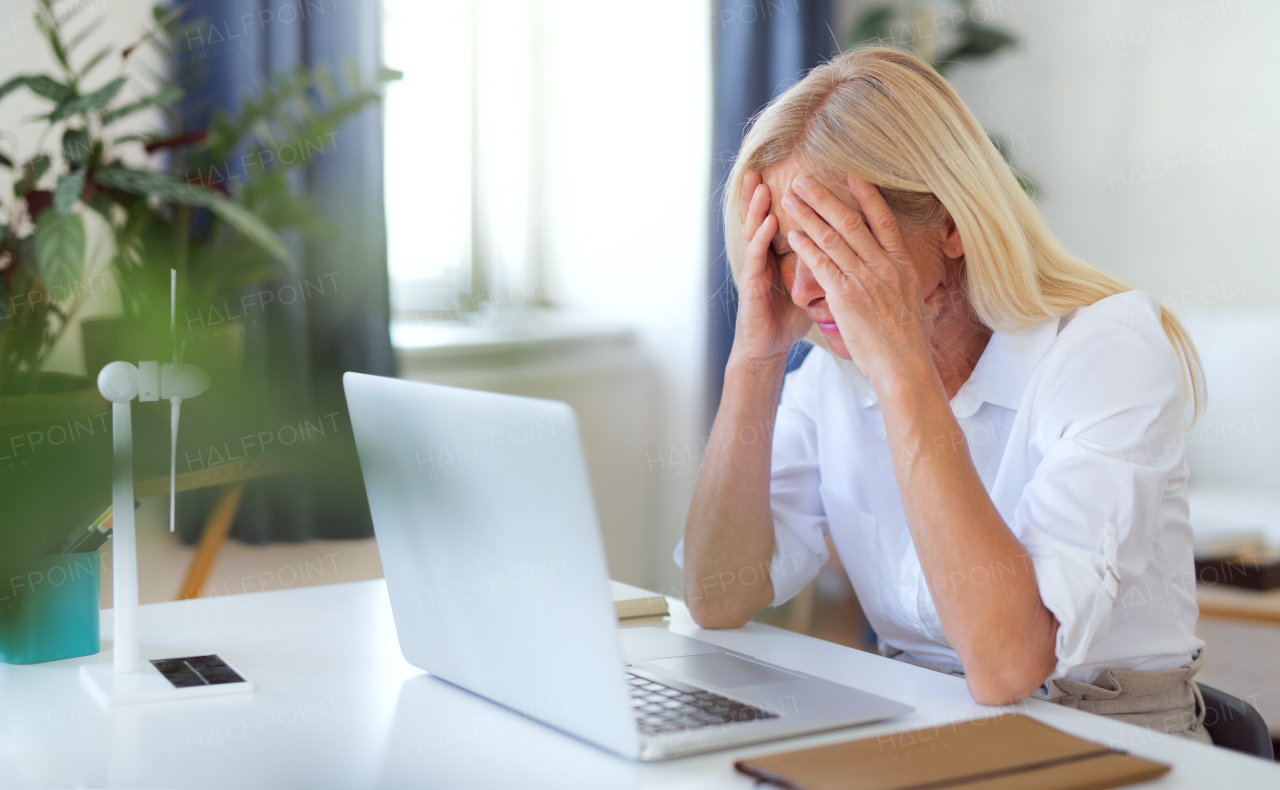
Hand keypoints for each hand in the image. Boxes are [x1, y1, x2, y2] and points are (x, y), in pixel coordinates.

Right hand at [729, 170, 812, 365]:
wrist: (768, 348)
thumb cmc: (787, 319)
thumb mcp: (806, 285)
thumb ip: (818, 265)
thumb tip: (842, 250)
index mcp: (776, 256)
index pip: (777, 218)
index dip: (778, 198)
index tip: (786, 172)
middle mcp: (764, 258)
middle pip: (760, 218)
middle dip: (757, 193)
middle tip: (759, 166)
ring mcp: (755, 271)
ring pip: (755, 232)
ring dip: (756, 208)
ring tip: (759, 185)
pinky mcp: (751, 287)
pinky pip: (757, 258)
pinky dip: (762, 238)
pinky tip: (769, 222)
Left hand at [781, 175, 939, 387]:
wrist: (904, 367)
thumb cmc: (909, 344)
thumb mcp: (917, 306)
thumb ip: (907, 288)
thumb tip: (910, 283)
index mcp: (902, 266)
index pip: (883, 221)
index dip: (867, 196)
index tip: (851, 176)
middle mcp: (884, 266)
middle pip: (851, 222)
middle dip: (824, 198)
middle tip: (804, 180)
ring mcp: (865, 279)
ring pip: (832, 238)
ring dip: (808, 215)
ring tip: (790, 198)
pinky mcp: (845, 296)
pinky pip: (821, 265)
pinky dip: (806, 247)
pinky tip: (792, 234)